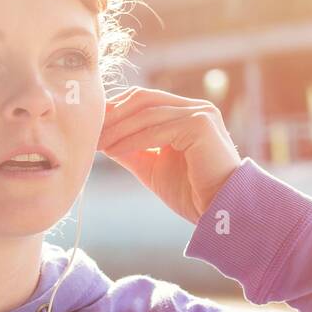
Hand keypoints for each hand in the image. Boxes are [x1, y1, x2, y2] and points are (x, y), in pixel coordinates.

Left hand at [97, 86, 242, 223]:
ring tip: (97, 144)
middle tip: (91, 133)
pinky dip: (132, 140)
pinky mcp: (201, 126)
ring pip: (147, 114)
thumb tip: (104, 141)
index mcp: (186, 113)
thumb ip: (132, 151)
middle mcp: (196, 108)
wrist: (221, 212)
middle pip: (143, 99)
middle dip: (113, 115)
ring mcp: (200, 114)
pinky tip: (113, 151)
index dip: (116, 110)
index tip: (93, 127)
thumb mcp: (153, 167)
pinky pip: (157, 130)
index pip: (144, 100)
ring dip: (118, 129)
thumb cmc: (192, 193)